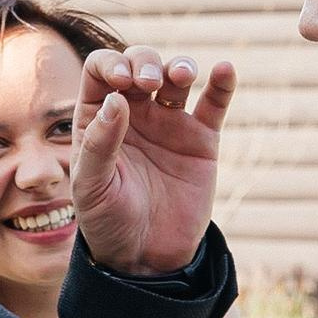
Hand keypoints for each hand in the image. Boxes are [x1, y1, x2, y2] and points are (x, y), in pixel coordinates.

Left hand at [71, 45, 236, 275]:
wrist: (146, 256)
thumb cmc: (108, 220)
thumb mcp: (91, 185)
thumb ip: (100, 143)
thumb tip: (117, 98)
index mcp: (98, 117)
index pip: (100, 71)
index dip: (110, 64)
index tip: (121, 81)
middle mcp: (134, 112)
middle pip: (140, 64)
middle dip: (145, 62)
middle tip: (148, 83)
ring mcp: (169, 124)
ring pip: (176, 77)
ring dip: (180, 66)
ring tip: (180, 76)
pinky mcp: (201, 140)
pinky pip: (214, 103)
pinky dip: (222, 83)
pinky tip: (225, 69)